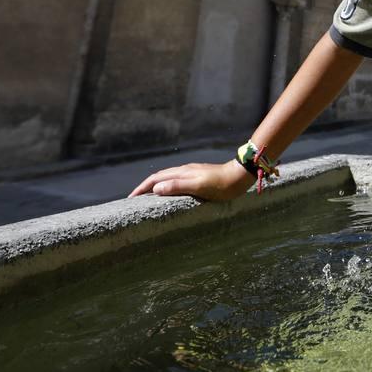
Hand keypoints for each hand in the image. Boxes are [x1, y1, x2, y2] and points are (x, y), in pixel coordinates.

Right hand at [128, 160, 253, 200]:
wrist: (240, 176)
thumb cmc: (221, 184)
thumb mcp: (198, 186)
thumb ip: (178, 186)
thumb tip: (156, 188)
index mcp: (181, 172)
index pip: (155, 179)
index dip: (142, 188)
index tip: (131, 199)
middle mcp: (184, 171)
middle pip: (159, 178)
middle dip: (145, 188)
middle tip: (135, 200)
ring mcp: (191, 173)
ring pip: (168, 179)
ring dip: (156, 188)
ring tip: (148, 199)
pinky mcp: (199, 178)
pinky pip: (177, 182)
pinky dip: (167, 188)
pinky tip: (171, 196)